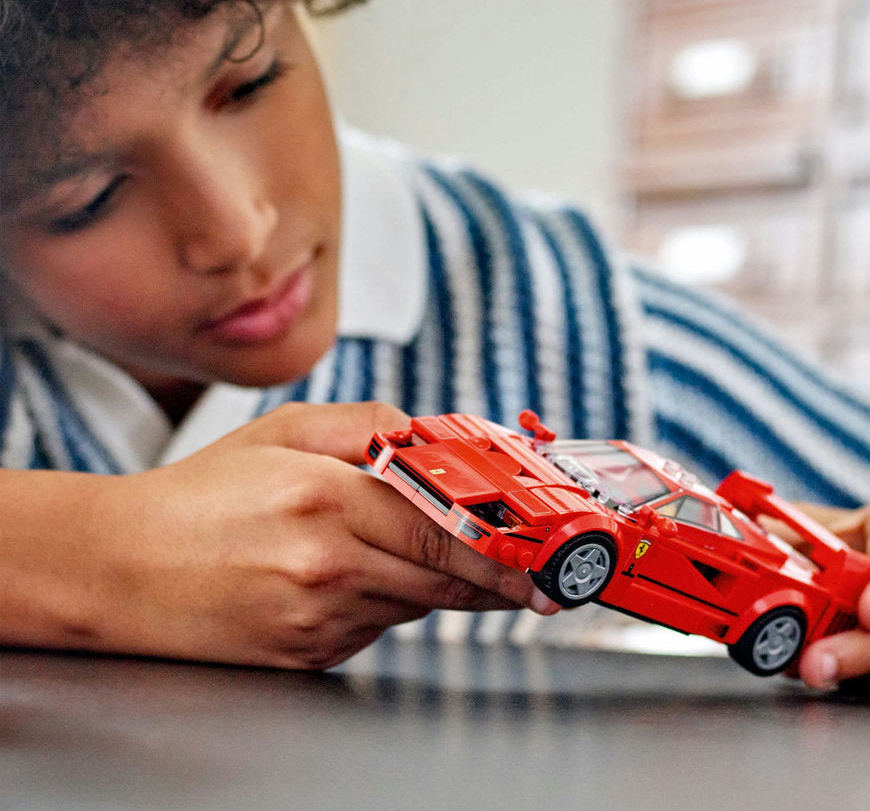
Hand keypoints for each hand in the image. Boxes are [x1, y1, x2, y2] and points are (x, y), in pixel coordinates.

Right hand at [57, 402, 557, 667]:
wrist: (118, 567)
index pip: (444, 528)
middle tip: (537, 576)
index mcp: (327, 498)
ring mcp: (318, 619)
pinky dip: (386, 601)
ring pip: (415, 604)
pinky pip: (375, 626)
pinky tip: (350, 575)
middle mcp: (329, 565)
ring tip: (417, 554)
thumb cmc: (199, 495)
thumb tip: (431, 434)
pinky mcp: (307, 654)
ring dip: (436, 582)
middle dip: (498, 577)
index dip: (503, 544)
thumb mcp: (282, 431)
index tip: (543, 554)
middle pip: (445, 578)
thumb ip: (368, 423)